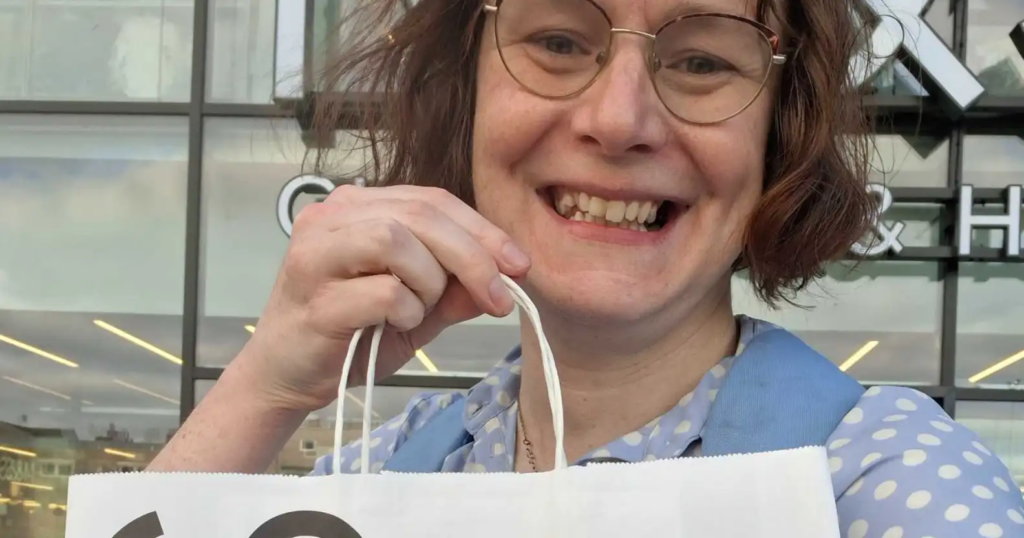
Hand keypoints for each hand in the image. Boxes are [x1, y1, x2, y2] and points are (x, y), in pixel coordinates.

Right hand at [237, 184, 530, 412]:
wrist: (285, 379)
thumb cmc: (348, 336)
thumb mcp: (415, 309)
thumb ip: (454, 289)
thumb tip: (506, 277)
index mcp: (356, 208)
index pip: (432, 200)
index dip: (483, 230)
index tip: (519, 265)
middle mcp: (330, 218)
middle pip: (420, 214)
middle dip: (474, 256)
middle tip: (500, 297)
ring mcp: (315, 254)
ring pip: (396, 239)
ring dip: (429, 282)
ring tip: (419, 312)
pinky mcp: (313, 297)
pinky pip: (383, 291)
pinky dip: (405, 311)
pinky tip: (394, 326)